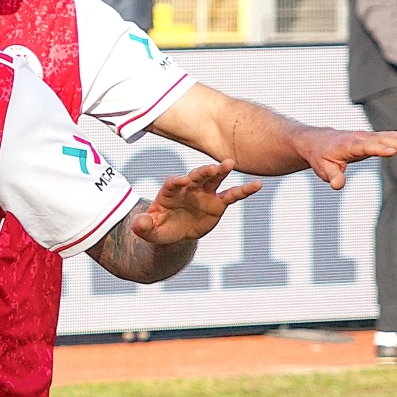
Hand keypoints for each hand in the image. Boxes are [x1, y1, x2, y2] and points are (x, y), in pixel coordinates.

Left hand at [130, 159, 260, 245]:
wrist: (173, 233)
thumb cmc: (159, 228)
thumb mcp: (148, 230)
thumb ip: (143, 226)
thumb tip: (138, 224)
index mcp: (169, 192)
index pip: (172, 184)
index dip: (176, 182)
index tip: (181, 180)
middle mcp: (188, 189)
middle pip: (195, 177)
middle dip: (202, 172)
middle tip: (211, 167)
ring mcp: (204, 194)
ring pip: (214, 180)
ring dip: (220, 172)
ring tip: (229, 163)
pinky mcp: (218, 203)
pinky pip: (232, 195)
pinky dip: (244, 190)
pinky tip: (258, 185)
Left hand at [294, 125, 396, 186]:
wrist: (317, 141)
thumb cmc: (321, 157)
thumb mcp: (323, 170)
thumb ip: (333, 177)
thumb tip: (337, 186)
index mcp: (347, 145)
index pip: (365, 147)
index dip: (379, 149)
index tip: (392, 152)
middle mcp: (358, 138)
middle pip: (379, 141)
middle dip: (396, 144)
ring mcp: (366, 136)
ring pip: (385, 136)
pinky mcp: (371, 137)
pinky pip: (387, 136)